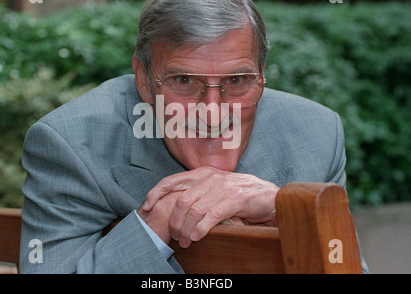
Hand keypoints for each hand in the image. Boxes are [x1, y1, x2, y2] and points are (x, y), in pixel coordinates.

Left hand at [141, 166, 278, 247]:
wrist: (268, 195)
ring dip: (187, 228)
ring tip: (186, 241)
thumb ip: (196, 191)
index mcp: (202, 173)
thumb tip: (174, 205)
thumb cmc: (238, 193)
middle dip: (174, 221)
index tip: (146, 205)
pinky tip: (198, 237)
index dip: (156, 192)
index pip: (172, 180)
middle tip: (174, 235)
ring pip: (195, 210)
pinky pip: (212, 216)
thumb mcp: (214, 187)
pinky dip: (201, 228)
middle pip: (182, 200)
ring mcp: (223, 187)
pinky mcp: (235, 199)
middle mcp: (210, 178)